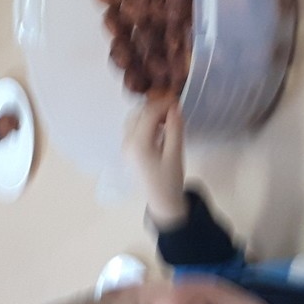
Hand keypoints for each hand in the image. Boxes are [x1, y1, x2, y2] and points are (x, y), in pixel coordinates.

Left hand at [125, 98, 186, 225]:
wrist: (162, 202)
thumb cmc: (170, 180)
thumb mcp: (175, 154)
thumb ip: (175, 129)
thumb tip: (175, 107)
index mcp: (138, 144)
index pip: (149, 114)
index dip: (163, 104)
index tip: (178, 101)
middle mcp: (127, 142)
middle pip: (139, 113)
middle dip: (156, 107)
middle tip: (174, 109)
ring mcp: (125, 146)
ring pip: (134, 118)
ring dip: (150, 114)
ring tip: (168, 118)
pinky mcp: (128, 149)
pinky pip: (134, 127)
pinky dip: (146, 122)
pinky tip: (160, 127)